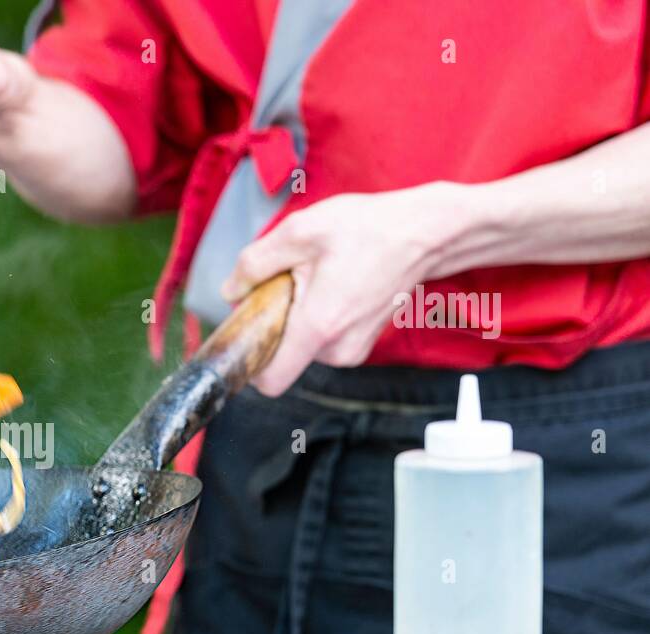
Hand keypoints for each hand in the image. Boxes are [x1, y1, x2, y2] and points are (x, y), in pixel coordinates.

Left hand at [220, 184, 458, 395]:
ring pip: (301, 348)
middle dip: (275, 325)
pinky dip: (317, 319)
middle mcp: (337, 350)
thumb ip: (254, 264)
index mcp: (317, 328)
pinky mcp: (361, 345)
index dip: (249, 360)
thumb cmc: (368, 229)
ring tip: (318, 280)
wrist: (424, 233)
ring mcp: (352, 351)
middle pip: (281, 357)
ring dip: (298, 319)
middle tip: (290, 284)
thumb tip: (230, 292)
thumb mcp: (299, 232)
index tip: (249, 330)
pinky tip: (333, 287)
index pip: (269, 381)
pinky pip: (322, 341)